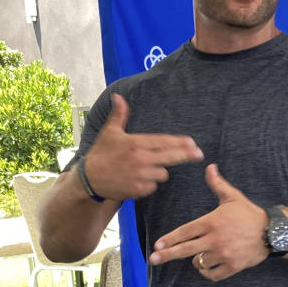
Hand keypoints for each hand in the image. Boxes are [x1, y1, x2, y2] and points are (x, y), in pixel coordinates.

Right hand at [83, 94, 203, 199]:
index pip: (164, 142)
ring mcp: (141, 176)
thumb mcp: (109, 132)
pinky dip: (149, 184)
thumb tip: (118, 96)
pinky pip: (153, 187)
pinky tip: (138, 180)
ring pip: (162, 174)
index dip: (181, 143)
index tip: (193, 143)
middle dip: (186, 155)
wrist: (89, 179)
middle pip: (171, 157)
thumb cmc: (101, 153)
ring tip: (144, 168)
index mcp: (136, 143)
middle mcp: (140, 159)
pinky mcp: (138, 190)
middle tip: (198, 154)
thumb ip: (119, 115)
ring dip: (159, 171)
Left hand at [149, 164, 268, 280]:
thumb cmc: (250, 214)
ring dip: (195, 260)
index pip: (186, 231)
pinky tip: (206, 267)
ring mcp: (224, 254)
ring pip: (199, 262)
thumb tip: (209, 166)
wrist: (272, 233)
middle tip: (153, 259)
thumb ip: (217, 184)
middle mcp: (216, 239)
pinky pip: (213, 274)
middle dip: (167, 255)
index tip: (157, 245)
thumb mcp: (233, 197)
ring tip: (197, 256)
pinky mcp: (232, 266)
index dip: (170, 239)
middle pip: (186, 249)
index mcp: (212, 222)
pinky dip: (207, 271)